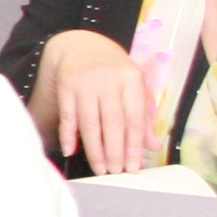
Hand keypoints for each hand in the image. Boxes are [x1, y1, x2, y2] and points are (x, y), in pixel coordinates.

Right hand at [33, 29, 163, 175]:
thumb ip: (143, 116)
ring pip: (90, 122)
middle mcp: (109, 79)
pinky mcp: (66, 85)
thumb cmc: (113, 71)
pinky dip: (68, 134)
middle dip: (114, 150)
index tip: (133, 166)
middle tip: (115, 172)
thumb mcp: (133, 87)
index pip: (134, 118)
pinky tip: (70, 150)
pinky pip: (67, 115)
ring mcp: (85, 82)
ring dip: (94, 148)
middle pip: (112, 122)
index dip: (134, 145)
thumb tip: (151, 146)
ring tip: (99, 168)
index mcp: (131, 79)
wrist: (82, 45)